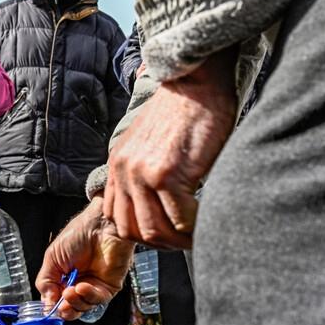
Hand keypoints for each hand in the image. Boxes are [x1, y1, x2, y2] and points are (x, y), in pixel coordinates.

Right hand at [36, 197, 134, 320]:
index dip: (52, 306)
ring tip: (70, 291)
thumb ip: (46, 281)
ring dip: (75, 303)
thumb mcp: (52, 257)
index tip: (48, 307)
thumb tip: (46, 303)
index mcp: (64, 277)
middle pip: (71, 308)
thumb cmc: (78, 234)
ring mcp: (95, 286)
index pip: (56, 300)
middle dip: (65, 309)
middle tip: (61, 304)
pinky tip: (82, 286)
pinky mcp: (109, 287)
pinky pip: (98, 300)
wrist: (100, 225)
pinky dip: (88, 296)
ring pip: (84, 307)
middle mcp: (79, 283)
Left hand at [103, 49, 237, 248]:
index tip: (166, 234)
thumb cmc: (185, 110)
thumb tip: (163, 205)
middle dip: (160, 244)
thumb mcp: (151, 143)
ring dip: (178, 242)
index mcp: (118, 165)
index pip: (117, 217)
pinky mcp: (166, 173)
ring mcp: (142, 173)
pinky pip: (180, 219)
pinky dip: (194, 229)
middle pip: (132, 230)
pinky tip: (207, 224)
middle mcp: (123, 171)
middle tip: (184, 242)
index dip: (141, 233)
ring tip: (197, 237)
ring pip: (154, 230)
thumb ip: (147, 172)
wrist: (196, 80)